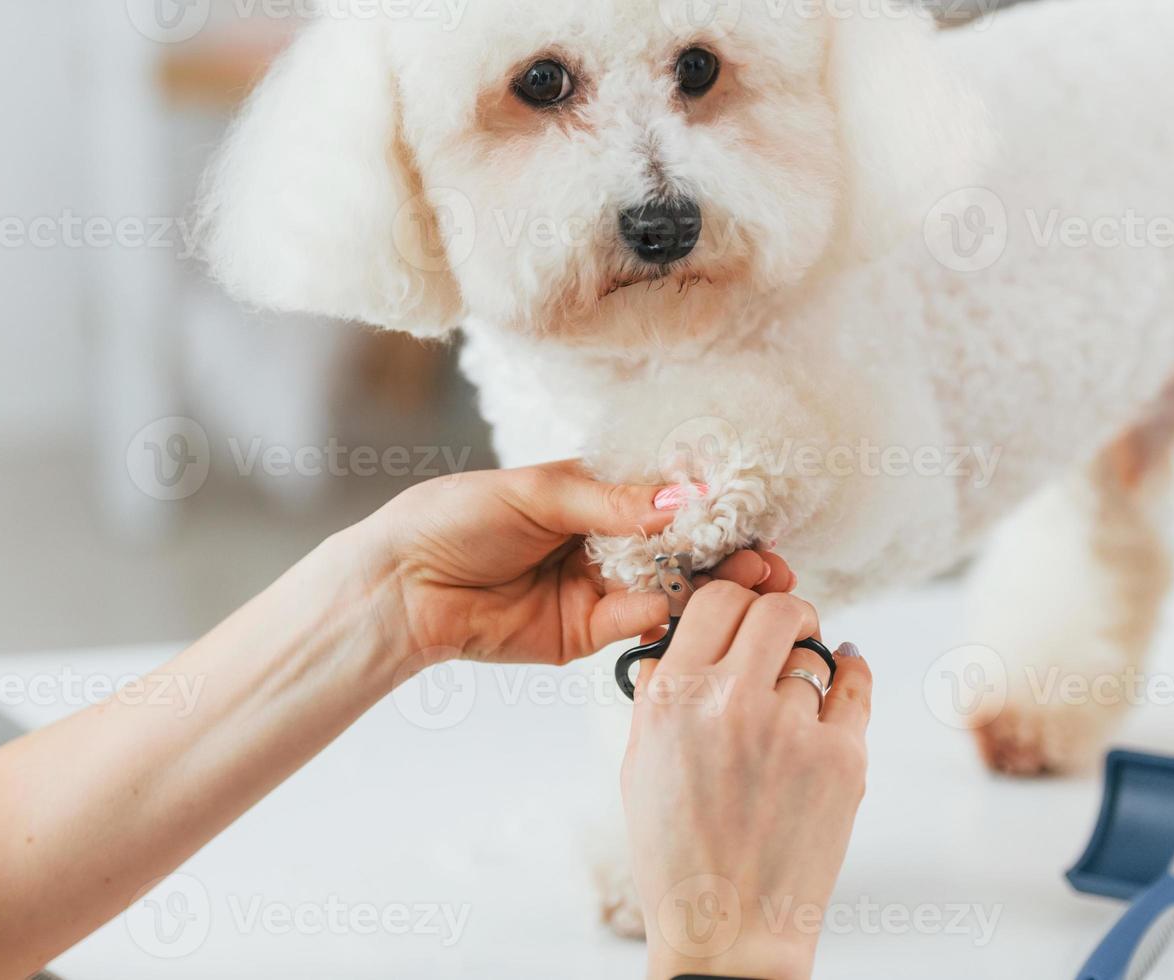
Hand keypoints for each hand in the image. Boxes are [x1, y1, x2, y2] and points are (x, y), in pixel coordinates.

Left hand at [349, 461, 796, 666]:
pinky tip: (676, 607)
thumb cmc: (457, 517)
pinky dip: (658, 617)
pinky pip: (632, 626)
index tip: (756, 510)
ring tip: (752, 585)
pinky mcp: (583, 635)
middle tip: (771, 562)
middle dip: (727, 554)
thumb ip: (612, 502)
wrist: (402, 583)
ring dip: (709, 589)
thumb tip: (686, 498)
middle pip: (680, 549)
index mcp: (593, 495)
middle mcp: (604, 543)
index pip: (665, 497)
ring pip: (668, 590)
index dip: (710, 503)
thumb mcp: (538, 494)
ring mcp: (597, 590)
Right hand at [620, 585, 871, 979]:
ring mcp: (791, 729)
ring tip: (800, 683)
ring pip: (815, 648)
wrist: (726, 929)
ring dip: (809, 656)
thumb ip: (657, 693)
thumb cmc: (675, 852)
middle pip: (775, 608)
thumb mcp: (638, 763)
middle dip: (782, 612)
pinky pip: (857, 684)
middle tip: (784, 631)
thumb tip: (680, 639)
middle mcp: (730, 702)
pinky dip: (851, 673)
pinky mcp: (843, 759)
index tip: (743, 614)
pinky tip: (843, 675)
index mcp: (672, 698)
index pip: (715, 600)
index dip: (734, 599)